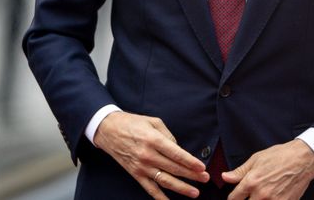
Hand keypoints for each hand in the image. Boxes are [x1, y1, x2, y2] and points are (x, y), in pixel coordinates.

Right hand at [93, 111, 209, 198]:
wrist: (108, 130)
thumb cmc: (132, 123)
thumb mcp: (153, 122)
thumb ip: (168, 136)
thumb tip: (179, 150)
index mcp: (153, 140)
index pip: (177, 154)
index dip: (191, 162)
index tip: (202, 167)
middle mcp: (148, 155)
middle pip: (174, 168)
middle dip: (192, 175)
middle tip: (205, 179)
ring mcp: (141, 167)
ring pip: (165, 181)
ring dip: (181, 188)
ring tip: (194, 192)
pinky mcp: (135, 174)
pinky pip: (150, 189)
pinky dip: (160, 197)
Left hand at [224, 140, 313, 199]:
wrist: (302, 159)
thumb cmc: (280, 156)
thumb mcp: (256, 159)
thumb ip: (239, 172)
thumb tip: (225, 177)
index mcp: (251, 182)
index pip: (234, 199)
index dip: (233, 199)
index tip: (236, 197)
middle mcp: (261, 194)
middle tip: (249, 196)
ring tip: (261, 196)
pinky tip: (272, 197)